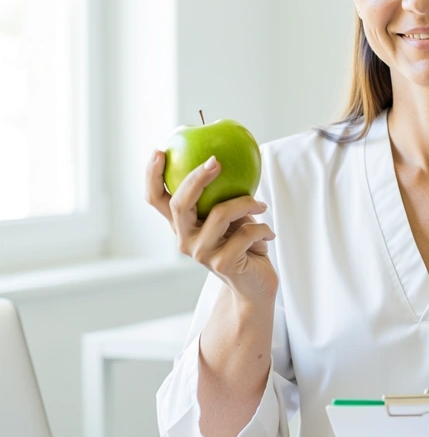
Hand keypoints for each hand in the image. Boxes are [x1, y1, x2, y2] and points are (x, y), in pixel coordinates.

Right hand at [145, 149, 277, 305]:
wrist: (255, 284)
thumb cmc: (243, 244)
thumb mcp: (231, 216)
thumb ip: (222, 194)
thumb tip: (223, 156)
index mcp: (182, 225)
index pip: (156, 199)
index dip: (151, 176)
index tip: (159, 151)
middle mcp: (184, 239)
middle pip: (179, 204)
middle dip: (196, 178)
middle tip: (216, 161)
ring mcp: (201, 253)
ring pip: (219, 214)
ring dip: (246, 203)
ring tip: (261, 205)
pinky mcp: (222, 263)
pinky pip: (245, 233)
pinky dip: (263, 228)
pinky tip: (269, 233)